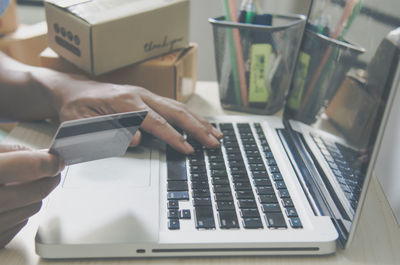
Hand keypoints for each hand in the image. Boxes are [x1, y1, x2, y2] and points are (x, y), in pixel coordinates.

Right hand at [0, 144, 64, 247]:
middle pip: (39, 191)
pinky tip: (2, 205)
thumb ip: (10, 152)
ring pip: (33, 208)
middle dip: (47, 178)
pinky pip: (19, 225)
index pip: (33, 166)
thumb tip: (42, 156)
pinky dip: (17, 213)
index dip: (50, 161)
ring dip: (31, 196)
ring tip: (14, 187)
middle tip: (48, 170)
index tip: (56, 159)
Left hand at [56, 81, 222, 153]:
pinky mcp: (148, 98)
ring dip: (199, 121)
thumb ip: (108, 132)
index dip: (174, 137)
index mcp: (126, 103)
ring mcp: (146, 95)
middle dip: (197, 128)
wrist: (73, 90)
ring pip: (179, 107)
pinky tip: (200, 124)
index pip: (157, 122)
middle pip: (175, 112)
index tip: (189, 149)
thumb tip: (136, 139)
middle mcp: (140, 96)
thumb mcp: (83, 124)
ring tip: (216, 134)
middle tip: (214, 142)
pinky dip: (190, 116)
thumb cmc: (77, 108)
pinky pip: (173, 106)